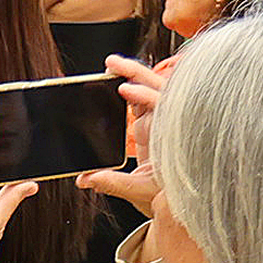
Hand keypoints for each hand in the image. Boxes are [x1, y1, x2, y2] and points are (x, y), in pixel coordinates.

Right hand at [74, 56, 162, 215]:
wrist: (176, 198)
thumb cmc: (167, 194)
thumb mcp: (140, 191)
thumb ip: (113, 183)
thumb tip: (86, 179)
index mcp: (169, 137)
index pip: (162, 107)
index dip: (145, 95)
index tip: (126, 90)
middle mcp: (168, 124)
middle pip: (158, 88)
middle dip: (136, 73)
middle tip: (112, 64)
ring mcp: (161, 121)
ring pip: (151, 88)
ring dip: (133, 74)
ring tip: (111, 66)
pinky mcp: (152, 122)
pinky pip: (144, 97)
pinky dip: (131, 86)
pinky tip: (115, 80)